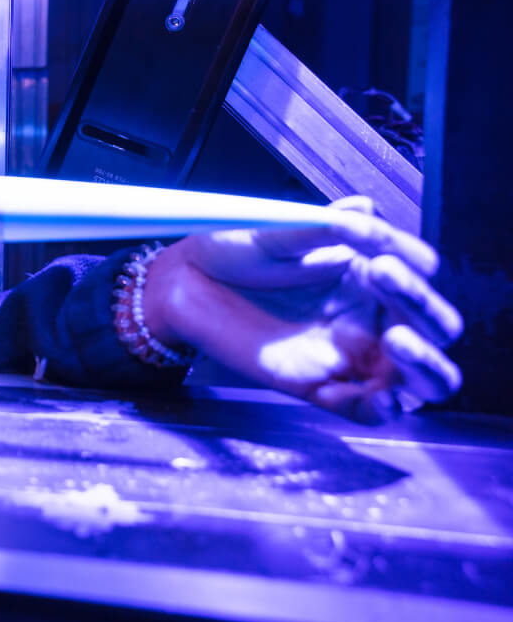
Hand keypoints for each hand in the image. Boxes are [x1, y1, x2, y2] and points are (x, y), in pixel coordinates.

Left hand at [145, 198, 463, 423]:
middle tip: (384, 281)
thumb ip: (324, 224)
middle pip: (437, 327)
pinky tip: (371, 394)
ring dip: (424, 365)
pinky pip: (370, 412)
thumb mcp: (281, 229)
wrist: (184, 283)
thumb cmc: (233, 250)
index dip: (413, 271)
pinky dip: (379, 408)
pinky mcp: (321, 386)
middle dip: (425, 308)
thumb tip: (366, 209)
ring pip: (422, 379)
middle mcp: (368, 315)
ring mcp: (349, 354)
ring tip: (397, 341)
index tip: (379, 257)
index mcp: (367, 273)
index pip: (423, 276)